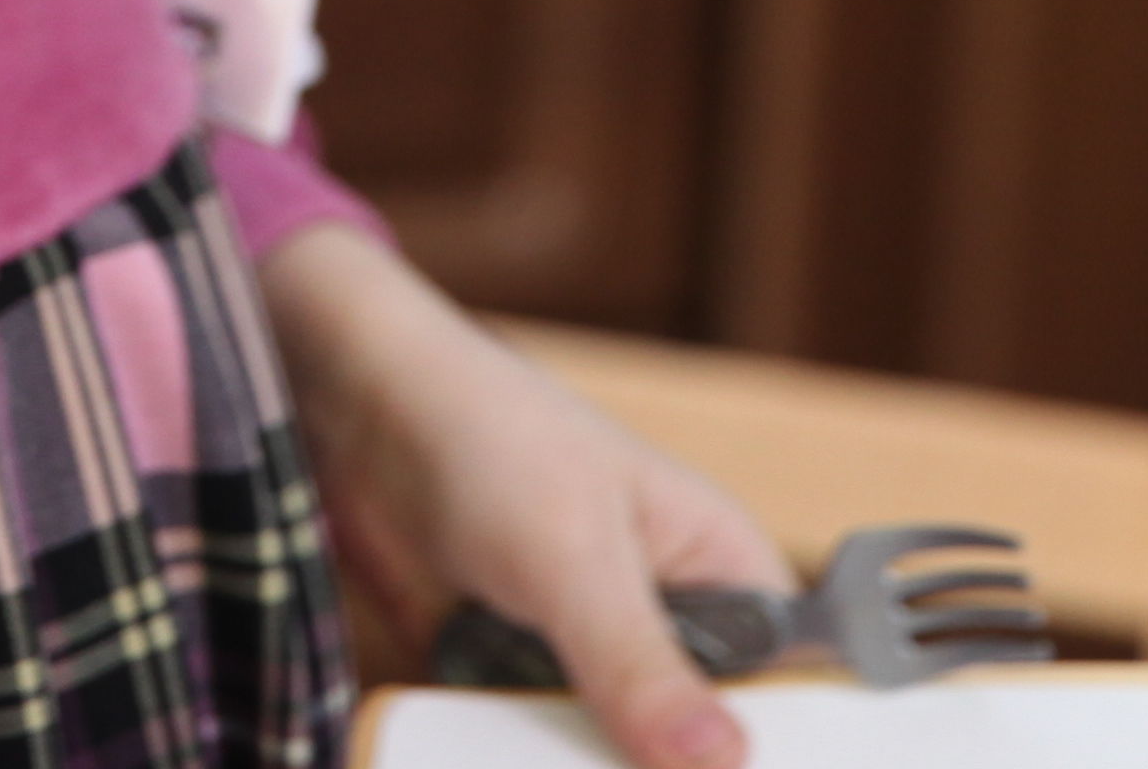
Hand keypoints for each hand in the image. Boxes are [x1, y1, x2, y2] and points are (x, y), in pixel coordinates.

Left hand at [262, 225, 788, 768]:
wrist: (357, 415)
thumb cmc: (491, 436)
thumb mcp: (574, 556)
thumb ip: (638, 664)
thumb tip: (722, 761)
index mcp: (722, 570)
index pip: (790, 689)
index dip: (780, 750)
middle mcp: (666, 622)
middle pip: (699, 740)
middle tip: (610, 765)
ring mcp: (587, 655)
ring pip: (615, 756)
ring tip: (541, 753)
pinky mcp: (513, 676)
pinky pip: (536, 750)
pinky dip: (519, 763)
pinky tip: (497, 761)